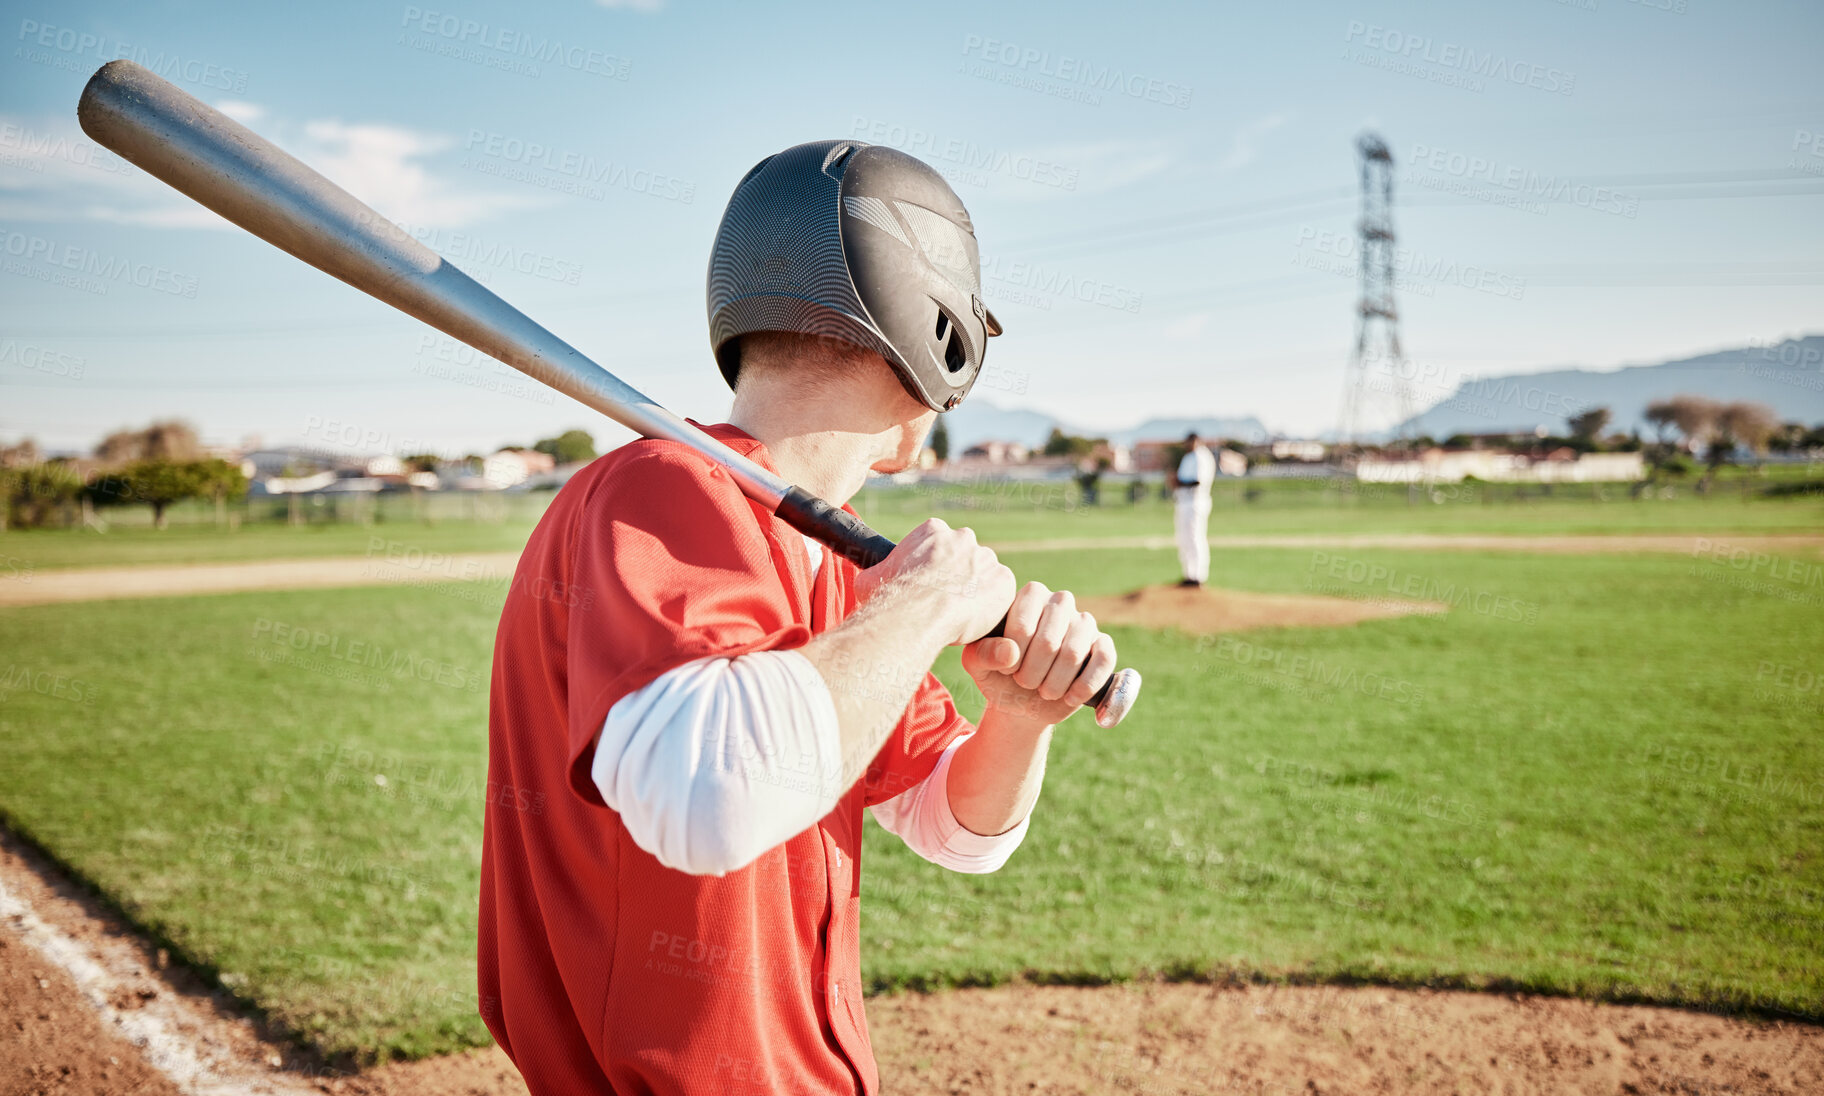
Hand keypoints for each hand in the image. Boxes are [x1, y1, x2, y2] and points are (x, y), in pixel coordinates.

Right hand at [856, 518, 1014, 645]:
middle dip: (958, 575)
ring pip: (984, 575)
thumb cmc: (892, 596)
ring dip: (977, 590)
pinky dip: (993, 606)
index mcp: (932, 530)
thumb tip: (867, 579)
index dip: (933, 564)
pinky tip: (977, 620)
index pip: (938, 542)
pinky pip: (1001, 594)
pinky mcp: (1004, 580)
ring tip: (962, 615)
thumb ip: (875, 574)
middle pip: (965, 556)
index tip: (929, 583)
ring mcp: (986, 558)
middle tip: (947, 601)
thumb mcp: (870, 580)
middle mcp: (963, 538)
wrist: (919, 612)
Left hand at [962, 581, 1115, 727]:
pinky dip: (1084, 685)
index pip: (1023, 624)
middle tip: (1024, 683)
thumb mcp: (978, 665)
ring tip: (1043, 691)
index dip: (1014, 656)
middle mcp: (1060, 602)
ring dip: (1054, 684)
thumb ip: (983, 654)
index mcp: (1029, 595)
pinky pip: (1104, 660)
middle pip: (1049, 641)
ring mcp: (1085, 622)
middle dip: (1031, 674)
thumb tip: (1010, 653)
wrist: (1023, 701)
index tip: (1006, 670)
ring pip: (1074, 653)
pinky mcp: (1103, 645)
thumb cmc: (998, 674)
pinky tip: (1069, 697)